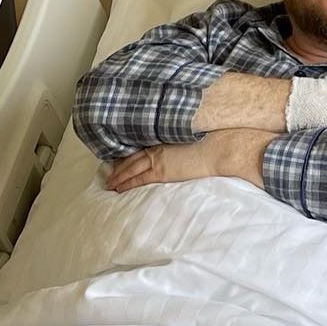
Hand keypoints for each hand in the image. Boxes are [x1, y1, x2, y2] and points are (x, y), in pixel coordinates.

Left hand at [107, 130, 272, 192]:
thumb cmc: (213, 142)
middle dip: (118, 166)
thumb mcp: (194, 137)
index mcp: (165, 138)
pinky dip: (126, 183)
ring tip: (109, 183)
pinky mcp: (161, 171)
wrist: (218, 149)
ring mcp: (158, 158)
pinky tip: (118, 188)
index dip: (129, 154)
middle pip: (132, 157)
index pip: (142, 147)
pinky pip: (138, 178)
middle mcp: (158, 146)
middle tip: (108, 173)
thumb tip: (183, 147)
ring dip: (118, 176)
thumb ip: (182, 142)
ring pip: (130, 168)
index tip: (119, 158)